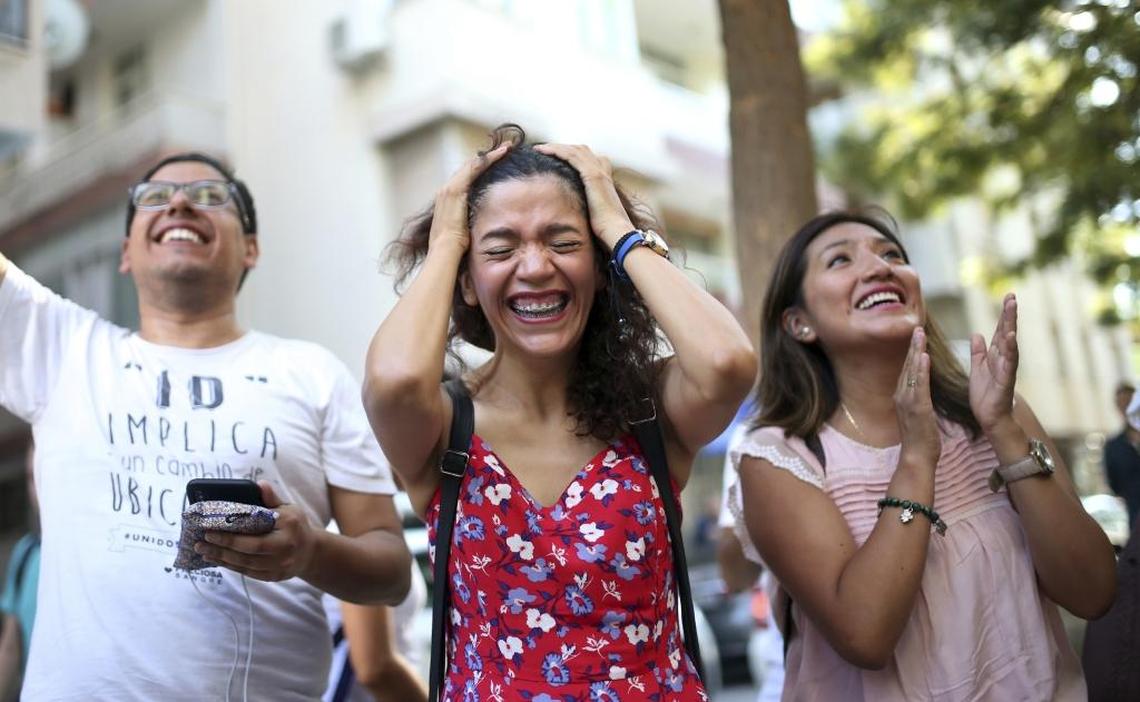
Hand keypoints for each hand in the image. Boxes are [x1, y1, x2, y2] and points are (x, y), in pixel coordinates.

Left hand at [196, 481, 316, 581]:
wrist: (312, 552)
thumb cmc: (296, 526)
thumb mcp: (289, 509)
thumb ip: (272, 499)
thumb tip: (260, 484)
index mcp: (288, 530)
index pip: (256, 538)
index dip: (231, 537)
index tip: (210, 530)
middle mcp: (284, 551)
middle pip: (247, 554)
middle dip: (221, 548)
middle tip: (200, 542)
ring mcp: (279, 567)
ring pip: (245, 566)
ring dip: (222, 559)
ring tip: (204, 551)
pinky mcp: (274, 577)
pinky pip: (248, 573)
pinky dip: (231, 566)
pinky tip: (218, 559)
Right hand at [427, 143, 510, 252]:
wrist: (445, 249)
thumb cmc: (455, 246)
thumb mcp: (464, 228)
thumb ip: (471, 219)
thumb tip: (484, 220)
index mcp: (448, 198)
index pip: (465, 177)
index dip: (481, 168)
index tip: (495, 162)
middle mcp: (446, 189)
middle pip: (468, 167)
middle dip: (486, 158)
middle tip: (503, 150)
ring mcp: (449, 188)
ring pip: (472, 164)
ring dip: (490, 156)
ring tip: (505, 149)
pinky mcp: (455, 190)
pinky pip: (474, 169)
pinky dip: (488, 160)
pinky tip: (501, 154)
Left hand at [532, 143, 633, 249]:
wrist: (616, 231)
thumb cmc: (606, 228)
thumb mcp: (594, 212)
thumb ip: (586, 204)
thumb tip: (572, 209)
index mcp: (604, 177)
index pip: (587, 158)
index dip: (571, 154)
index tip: (555, 156)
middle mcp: (602, 170)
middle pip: (580, 150)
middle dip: (562, 148)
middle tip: (545, 149)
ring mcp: (598, 171)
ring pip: (574, 150)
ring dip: (555, 147)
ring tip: (540, 148)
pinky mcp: (592, 175)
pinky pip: (571, 156)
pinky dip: (556, 151)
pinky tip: (544, 150)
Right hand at [895, 327, 940, 467]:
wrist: (917, 457)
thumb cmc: (921, 439)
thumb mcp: (918, 415)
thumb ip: (918, 400)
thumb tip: (921, 390)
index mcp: (902, 397)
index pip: (907, 370)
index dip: (912, 352)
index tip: (916, 337)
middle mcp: (901, 396)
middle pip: (907, 366)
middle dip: (912, 346)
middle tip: (917, 327)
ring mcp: (907, 401)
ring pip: (911, 371)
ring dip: (915, 351)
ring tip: (919, 334)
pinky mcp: (917, 408)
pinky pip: (919, 384)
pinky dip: (920, 369)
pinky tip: (923, 356)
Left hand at [969, 293, 1017, 432]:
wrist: (990, 417)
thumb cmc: (985, 394)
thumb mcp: (977, 368)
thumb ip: (978, 351)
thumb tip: (977, 333)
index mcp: (995, 355)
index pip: (1000, 331)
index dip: (1003, 315)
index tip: (1008, 296)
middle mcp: (1004, 358)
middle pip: (1007, 332)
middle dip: (1009, 314)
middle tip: (1011, 296)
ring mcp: (1007, 367)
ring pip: (1010, 342)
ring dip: (1011, 325)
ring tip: (1012, 308)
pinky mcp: (1006, 379)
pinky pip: (1009, 362)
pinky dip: (1011, 348)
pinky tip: (1011, 336)